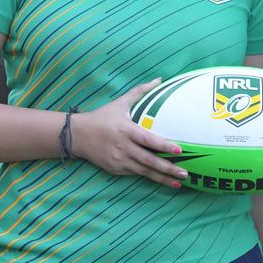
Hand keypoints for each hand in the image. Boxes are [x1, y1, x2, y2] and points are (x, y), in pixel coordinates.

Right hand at [70, 79, 188, 187]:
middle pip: (149, 160)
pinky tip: (162, 180)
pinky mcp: (115, 169)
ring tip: (178, 183)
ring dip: (162, 178)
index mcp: (126, 130)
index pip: (148, 140)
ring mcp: (119, 160)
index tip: (179, 150)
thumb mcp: (121, 102)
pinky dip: (148, 176)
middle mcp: (124, 147)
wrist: (77, 135)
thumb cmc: (102, 117)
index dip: (163, 145)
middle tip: (185, 174)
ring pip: (144, 171)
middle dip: (168, 169)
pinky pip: (135, 173)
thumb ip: (140, 91)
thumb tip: (159, 79)